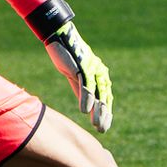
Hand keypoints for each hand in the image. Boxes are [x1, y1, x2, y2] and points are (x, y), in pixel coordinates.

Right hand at [26, 0, 112, 132]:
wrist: (60, 36)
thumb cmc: (67, 56)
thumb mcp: (75, 76)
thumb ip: (82, 90)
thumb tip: (86, 109)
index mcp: (99, 75)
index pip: (105, 97)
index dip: (106, 113)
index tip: (104, 127)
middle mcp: (99, 73)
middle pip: (104, 97)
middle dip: (104, 115)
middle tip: (102, 130)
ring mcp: (92, 69)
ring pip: (98, 93)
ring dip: (97, 110)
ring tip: (97, 125)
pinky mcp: (82, 66)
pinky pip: (86, 85)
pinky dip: (86, 98)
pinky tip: (84, 111)